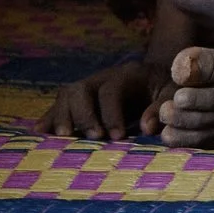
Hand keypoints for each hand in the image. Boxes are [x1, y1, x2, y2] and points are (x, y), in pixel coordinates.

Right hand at [44, 58, 169, 140]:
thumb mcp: (173, 92)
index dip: (111, 114)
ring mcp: (89, 86)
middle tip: (94, 138)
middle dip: (83, 115)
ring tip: (65, 138)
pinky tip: (40, 132)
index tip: (117, 137)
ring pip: (66, 95)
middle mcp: (103, 77)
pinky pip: (59, 105)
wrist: (157, 77)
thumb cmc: (167, 87)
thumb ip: (162, 107)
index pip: (111, 90)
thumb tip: (146, 127)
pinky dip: (49, 118)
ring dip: (62, 117)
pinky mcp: (80, 99)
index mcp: (128, 74)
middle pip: (80, 89)